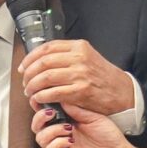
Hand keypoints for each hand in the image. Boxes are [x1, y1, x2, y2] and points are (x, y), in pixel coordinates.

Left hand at [19, 40, 133, 115]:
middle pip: (43, 62)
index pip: (47, 48)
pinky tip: (39, 99)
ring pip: (45, 77)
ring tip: (30, 92)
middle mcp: (79, 58)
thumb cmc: (104, 78)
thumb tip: (42, 61)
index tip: (24, 66)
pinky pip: (53, 93)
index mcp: (79, 47)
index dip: (30, 58)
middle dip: (29, 74)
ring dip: (33, 86)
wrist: (122, 92)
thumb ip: (68, 56)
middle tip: (25, 82)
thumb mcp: (88, 58)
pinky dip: (42, 97)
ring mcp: (80, 74)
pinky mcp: (81, 90)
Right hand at [31, 102, 137, 147]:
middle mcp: (61, 134)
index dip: (40, 105)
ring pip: (40, 138)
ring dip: (51, 130)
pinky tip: (71, 140)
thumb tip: (58, 94)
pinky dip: (57, 142)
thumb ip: (74, 107)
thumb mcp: (91, 115)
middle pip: (36, 126)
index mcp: (66, 122)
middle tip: (52, 113)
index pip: (45, 114)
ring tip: (68, 128)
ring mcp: (62, 146)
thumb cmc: (108, 134)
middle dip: (39, 117)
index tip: (42, 96)